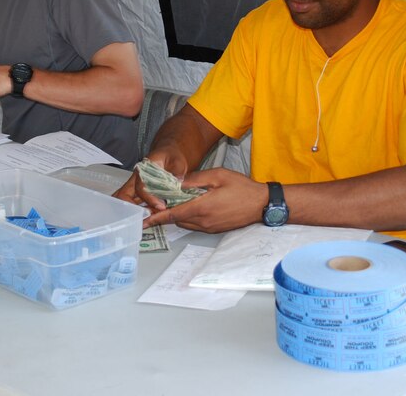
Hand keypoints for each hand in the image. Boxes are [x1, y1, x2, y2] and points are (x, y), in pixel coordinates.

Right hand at [113, 150, 189, 212]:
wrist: (168, 154)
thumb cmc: (171, 156)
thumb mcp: (177, 161)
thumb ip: (177, 172)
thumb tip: (178, 182)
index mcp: (144, 168)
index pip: (141, 186)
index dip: (149, 198)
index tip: (161, 207)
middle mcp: (136, 177)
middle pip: (123, 194)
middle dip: (130, 208)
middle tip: (145, 218)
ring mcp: (135, 185)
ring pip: (124, 199)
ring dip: (132, 211)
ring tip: (145, 220)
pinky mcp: (139, 191)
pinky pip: (132, 202)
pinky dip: (137, 211)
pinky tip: (145, 218)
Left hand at [142, 168, 266, 232]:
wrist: (262, 204)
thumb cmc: (242, 187)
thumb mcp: (217, 175)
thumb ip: (195, 180)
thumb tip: (175, 182)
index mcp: (202, 208)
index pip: (173, 214)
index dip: (156, 218)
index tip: (143, 220)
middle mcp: (204, 221)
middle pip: (177, 220)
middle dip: (165, 214)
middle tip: (155, 204)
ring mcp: (210, 227)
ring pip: (186, 223)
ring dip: (177, 216)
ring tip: (171, 204)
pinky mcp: (215, 229)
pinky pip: (195, 225)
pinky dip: (188, 218)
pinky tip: (189, 206)